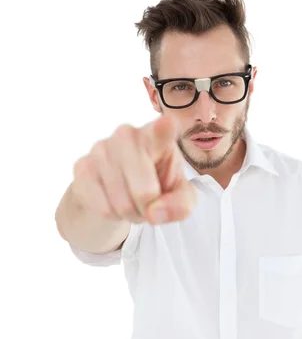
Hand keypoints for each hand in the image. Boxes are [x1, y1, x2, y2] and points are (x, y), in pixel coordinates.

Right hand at [72, 115, 196, 224]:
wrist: (116, 190)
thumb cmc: (156, 184)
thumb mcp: (179, 196)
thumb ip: (181, 204)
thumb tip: (154, 213)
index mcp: (157, 137)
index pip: (161, 131)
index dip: (164, 129)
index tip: (167, 123)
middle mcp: (127, 135)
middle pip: (145, 192)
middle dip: (148, 209)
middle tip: (148, 204)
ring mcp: (101, 149)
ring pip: (123, 204)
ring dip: (131, 214)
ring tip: (131, 202)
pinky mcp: (82, 166)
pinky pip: (103, 208)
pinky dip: (112, 215)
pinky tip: (113, 202)